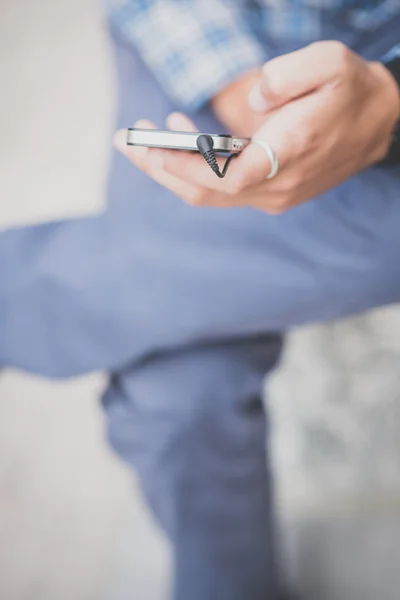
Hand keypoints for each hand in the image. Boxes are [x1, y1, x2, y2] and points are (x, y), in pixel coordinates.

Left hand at [114, 42, 399, 212]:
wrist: (380, 123)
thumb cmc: (352, 91)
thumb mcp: (330, 64)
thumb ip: (289, 76)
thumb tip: (252, 101)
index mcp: (288, 157)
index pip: (225, 177)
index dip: (184, 167)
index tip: (150, 147)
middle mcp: (277, 187)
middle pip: (205, 192)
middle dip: (160, 169)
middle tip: (125, 142)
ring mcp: (272, 196)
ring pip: (210, 195)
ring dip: (172, 171)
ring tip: (143, 140)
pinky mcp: (270, 193)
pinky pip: (222, 190)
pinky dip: (194, 171)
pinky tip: (180, 144)